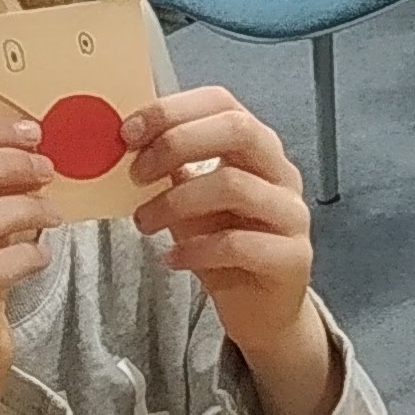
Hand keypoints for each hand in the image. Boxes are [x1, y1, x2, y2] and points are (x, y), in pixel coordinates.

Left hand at [123, 87, 335, 414]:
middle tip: (134, 174)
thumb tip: (122, 140)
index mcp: (257, 148)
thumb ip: (169, 168)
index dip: (171, 110)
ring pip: (233, 185)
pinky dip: (195, 250)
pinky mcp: (292, 257)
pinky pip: (238, 244)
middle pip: (236, 130)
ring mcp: (292, 214)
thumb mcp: (189, 200)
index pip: (221, 102)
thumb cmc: (222, 248)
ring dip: (174, 202)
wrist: (262, 311)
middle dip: (175, 144)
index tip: (126, 133)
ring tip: (143, 222)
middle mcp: (282, 173)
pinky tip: (173, 260)